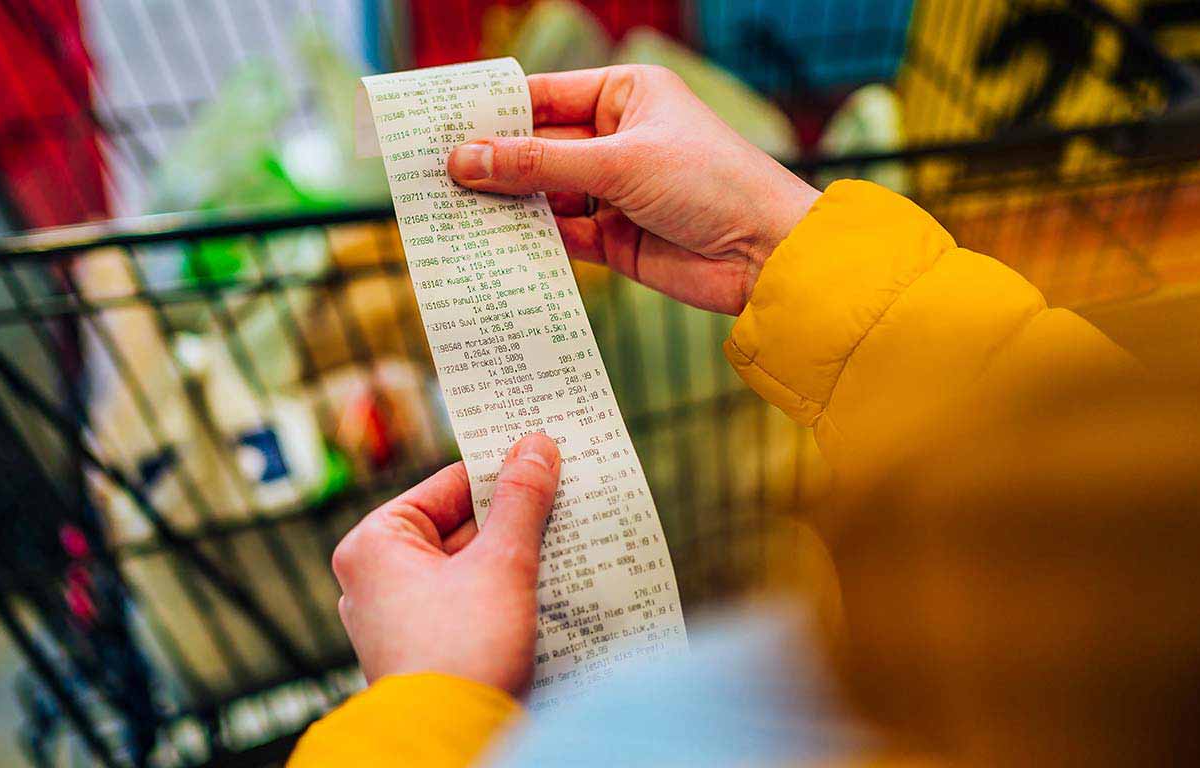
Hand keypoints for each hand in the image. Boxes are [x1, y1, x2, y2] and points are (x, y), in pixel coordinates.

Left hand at [331, 433, 560, 696]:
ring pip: (466, 567)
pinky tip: (548, 590)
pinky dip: (503, 595)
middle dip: (514, 521)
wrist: (451, 743)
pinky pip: (467, 604)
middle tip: (566, 501)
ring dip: (514, 559)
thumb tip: (536, 446)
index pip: (448, 485)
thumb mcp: (502, 563)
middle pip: (459, 527)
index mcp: (374, 544)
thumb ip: (522, 501)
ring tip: (566, 545)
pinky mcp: (423, 650)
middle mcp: (374, 578)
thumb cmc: (461, 653)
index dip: (501, 472)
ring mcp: (396, 618)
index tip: (545, 459)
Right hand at [448, 65, 819, 314]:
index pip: (542, 97)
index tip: (438, 126)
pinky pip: (559, 235)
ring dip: (505, 204)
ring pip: (542, 194)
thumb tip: (465, 160)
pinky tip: (492, 244)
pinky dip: (530, 240)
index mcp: (625, 96)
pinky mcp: (615, 240)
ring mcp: (614, 190)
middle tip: (431, 176)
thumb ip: (538, 165)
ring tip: (450, 213)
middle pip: (536, 148)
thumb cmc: (712, 183)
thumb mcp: (618, 164)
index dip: (491, 113)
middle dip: (491, 163)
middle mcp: (617, 139)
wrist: (768, 256)